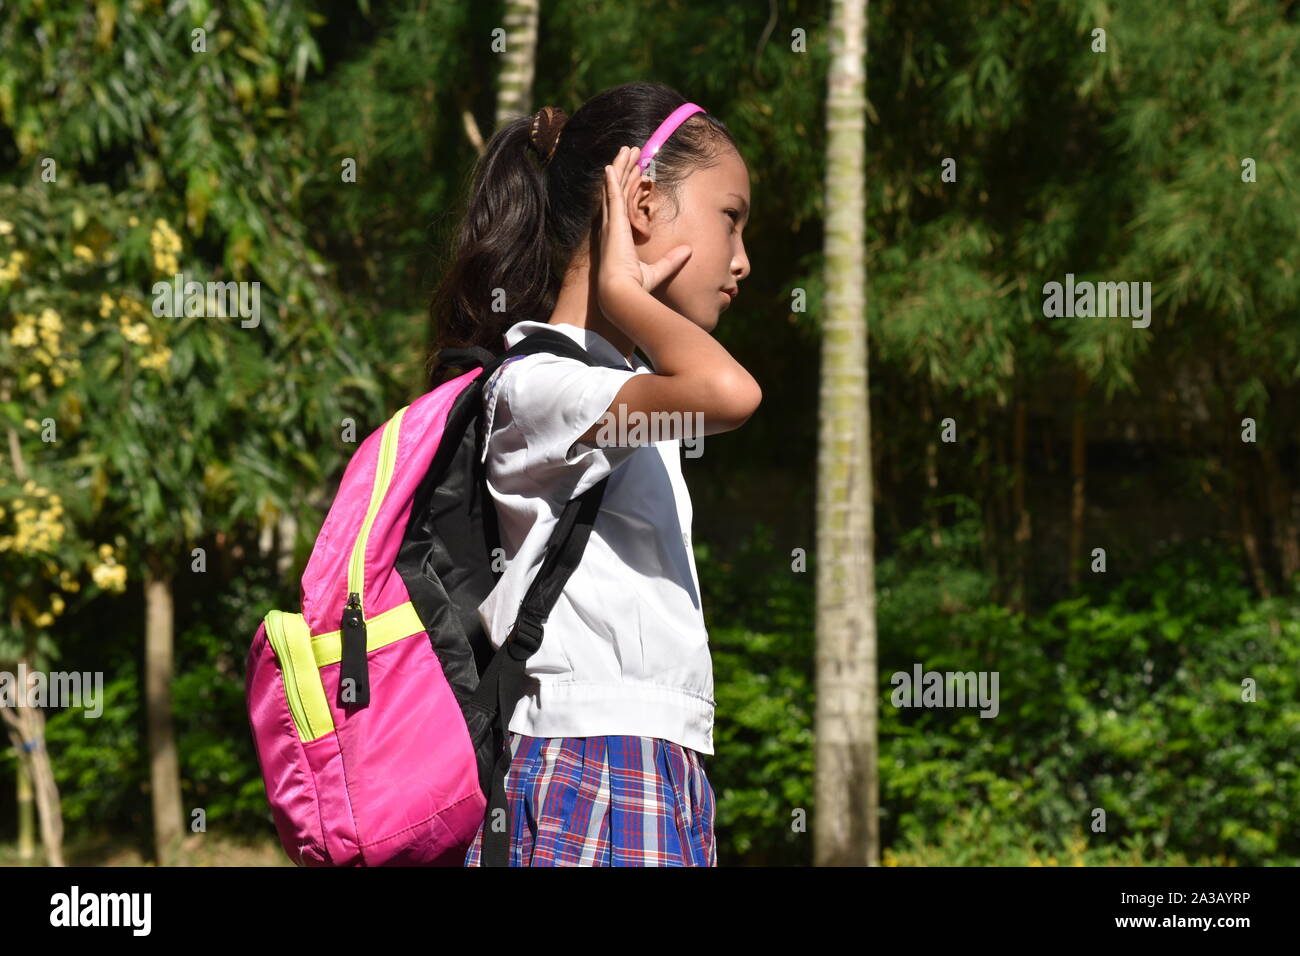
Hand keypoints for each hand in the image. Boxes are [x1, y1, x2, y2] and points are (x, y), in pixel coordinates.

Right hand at [596, 145, 692, 319]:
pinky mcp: (613, 223)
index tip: (636, 173)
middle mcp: (612, 227)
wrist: (622, 294)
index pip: (624, 205)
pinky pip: (612, 196)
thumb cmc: (636, 287)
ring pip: (614, 188)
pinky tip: (610, 166)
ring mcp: (611, 224)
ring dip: (620, 168)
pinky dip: (611, 181)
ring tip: (625, 150)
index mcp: (620, 237)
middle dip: (623, 170)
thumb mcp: (659, 270)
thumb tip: (688, 251)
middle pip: (617, 191)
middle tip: (629, 152)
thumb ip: (673, 260)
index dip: (628, 188)